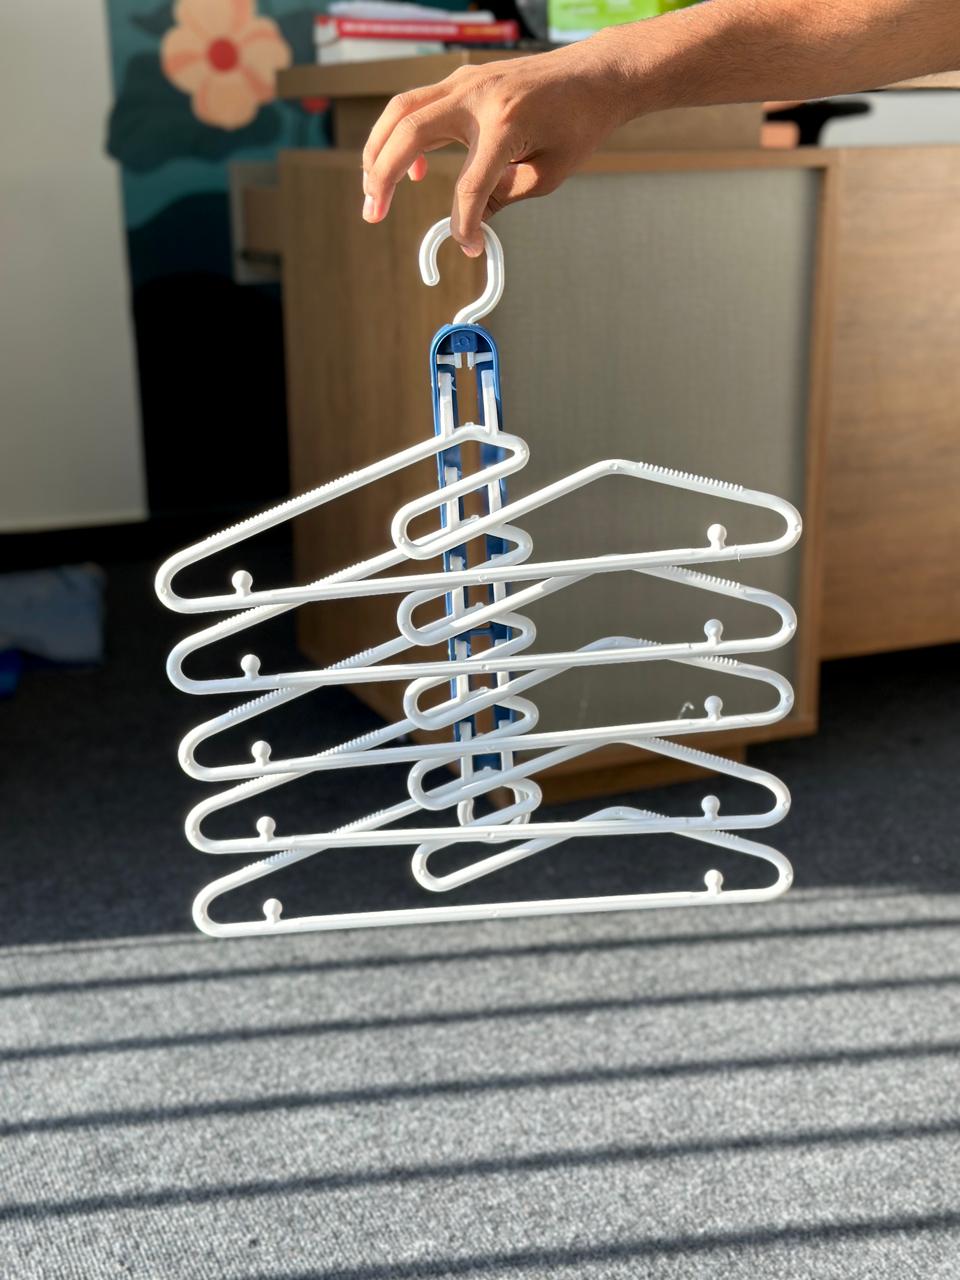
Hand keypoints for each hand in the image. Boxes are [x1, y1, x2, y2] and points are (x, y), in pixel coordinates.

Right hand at [361, 38, 634, 254]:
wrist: (593, 74)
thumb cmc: (578, 123)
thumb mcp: (548, 173)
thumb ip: (503, 196)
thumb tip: (471, 222)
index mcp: (506, 123)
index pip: (470, 184)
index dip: (463, 223)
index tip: (467, 247)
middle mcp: (478, 96)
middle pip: (410, 134)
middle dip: (382, 176)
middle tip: (372, 214)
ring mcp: (465, 82)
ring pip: (401, 112)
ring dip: (378, 152)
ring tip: (374, 193)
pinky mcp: (462, 81)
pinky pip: (417, 106)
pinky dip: (402, 137)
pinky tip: (411, 172)